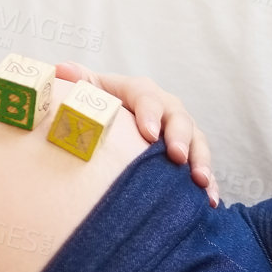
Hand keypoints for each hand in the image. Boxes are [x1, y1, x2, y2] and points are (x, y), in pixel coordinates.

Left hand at [53, 61, 218, 207]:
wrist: (115, 117)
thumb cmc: (100, 104)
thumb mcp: (88, 89)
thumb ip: (77, 80)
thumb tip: (61, 71)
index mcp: (140, 92)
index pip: (147, 97)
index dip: (150, 114)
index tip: (149, 134)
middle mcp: (166, 108)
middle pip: (179, 118)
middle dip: (181, 138)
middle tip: (178, 157)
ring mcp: (180, 131)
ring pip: (198, 142)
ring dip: (202, 161)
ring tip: (201, 182)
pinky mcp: (189, 153)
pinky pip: (202, 166)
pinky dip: (210, 183)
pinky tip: (210, 201)